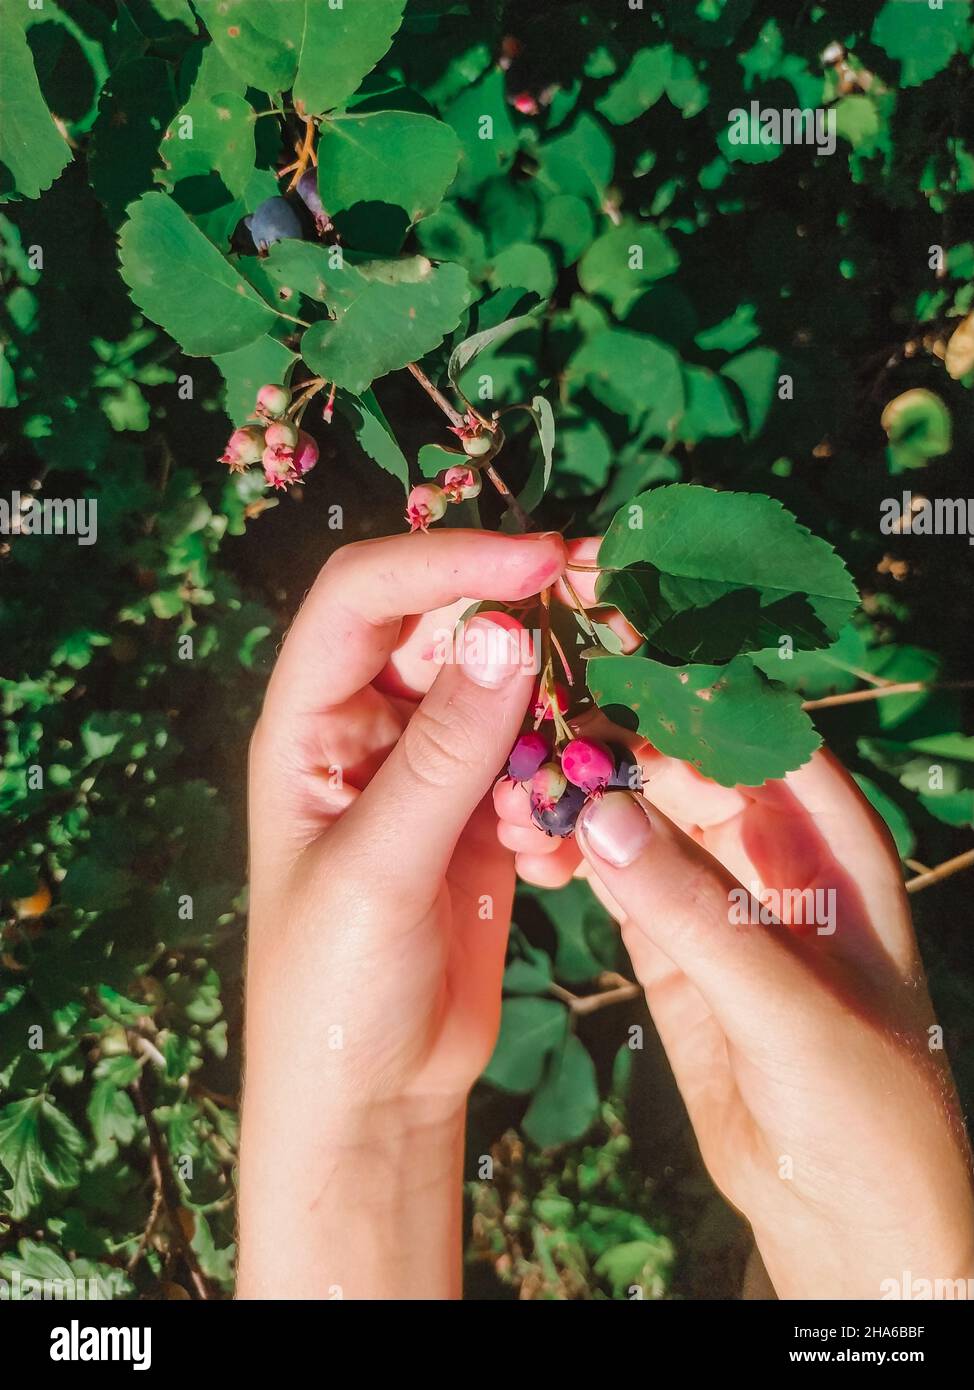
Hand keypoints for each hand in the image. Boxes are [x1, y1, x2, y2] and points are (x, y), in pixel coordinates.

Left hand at [238, 528, 563, 1298]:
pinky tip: (551, 856)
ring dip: (558, 717)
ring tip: (595, 761)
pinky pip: (539, 763)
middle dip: (527, 625)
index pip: (366, 597)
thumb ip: (444, 753)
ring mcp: (432, 770)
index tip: (541, 558)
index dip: (447, 560)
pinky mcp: (485, 815)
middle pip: (450, 629)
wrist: (373, 1094)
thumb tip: (506, 631)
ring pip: (509, 694)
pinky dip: (561, 791)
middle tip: (613, 618)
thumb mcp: (380, 867)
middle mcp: (369, 729)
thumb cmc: (333, 989)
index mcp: (309, 722)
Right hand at [496, 562, 973, 1298]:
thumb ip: (696, 914)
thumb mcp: (789, 1008)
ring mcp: (715, 899)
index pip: (759, 732)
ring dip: (588, 790)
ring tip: (521, 763)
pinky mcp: (670, 947)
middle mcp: (774, 854)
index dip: (690, 682)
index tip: (611, 636)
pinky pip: (617, 879)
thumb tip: (602, 814)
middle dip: (620, 731)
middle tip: (541, 697)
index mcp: (835, 843)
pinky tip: (531, 832)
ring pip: (643, 817)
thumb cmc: (863, 1109)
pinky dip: (577, 853)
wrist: (846, 1217)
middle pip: (688, 762)